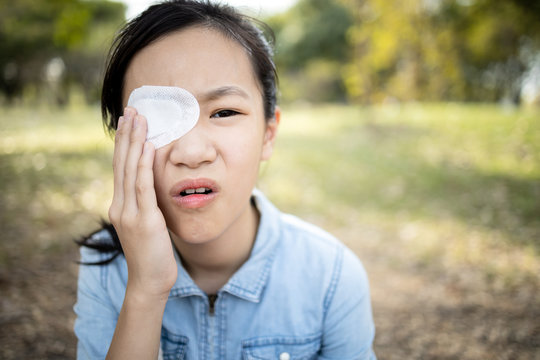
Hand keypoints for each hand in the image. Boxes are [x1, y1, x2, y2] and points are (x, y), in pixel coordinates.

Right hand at [108, 107, 176, 300]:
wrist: (150, 280)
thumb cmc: (152, 253)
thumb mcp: (146, 223)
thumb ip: (145, 204)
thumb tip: (152, 186)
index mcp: (120, 205)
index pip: (121, 167)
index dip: (124, 143)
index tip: (128, 120)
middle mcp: (120, 205)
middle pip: (122, 163)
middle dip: (127, 134)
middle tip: (132, 109)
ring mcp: (129, 212)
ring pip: (131, 170)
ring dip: (135, 142)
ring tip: (139, 119)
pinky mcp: (143, 220)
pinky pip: (143, 187)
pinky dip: (145, 165)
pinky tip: (148, 147)